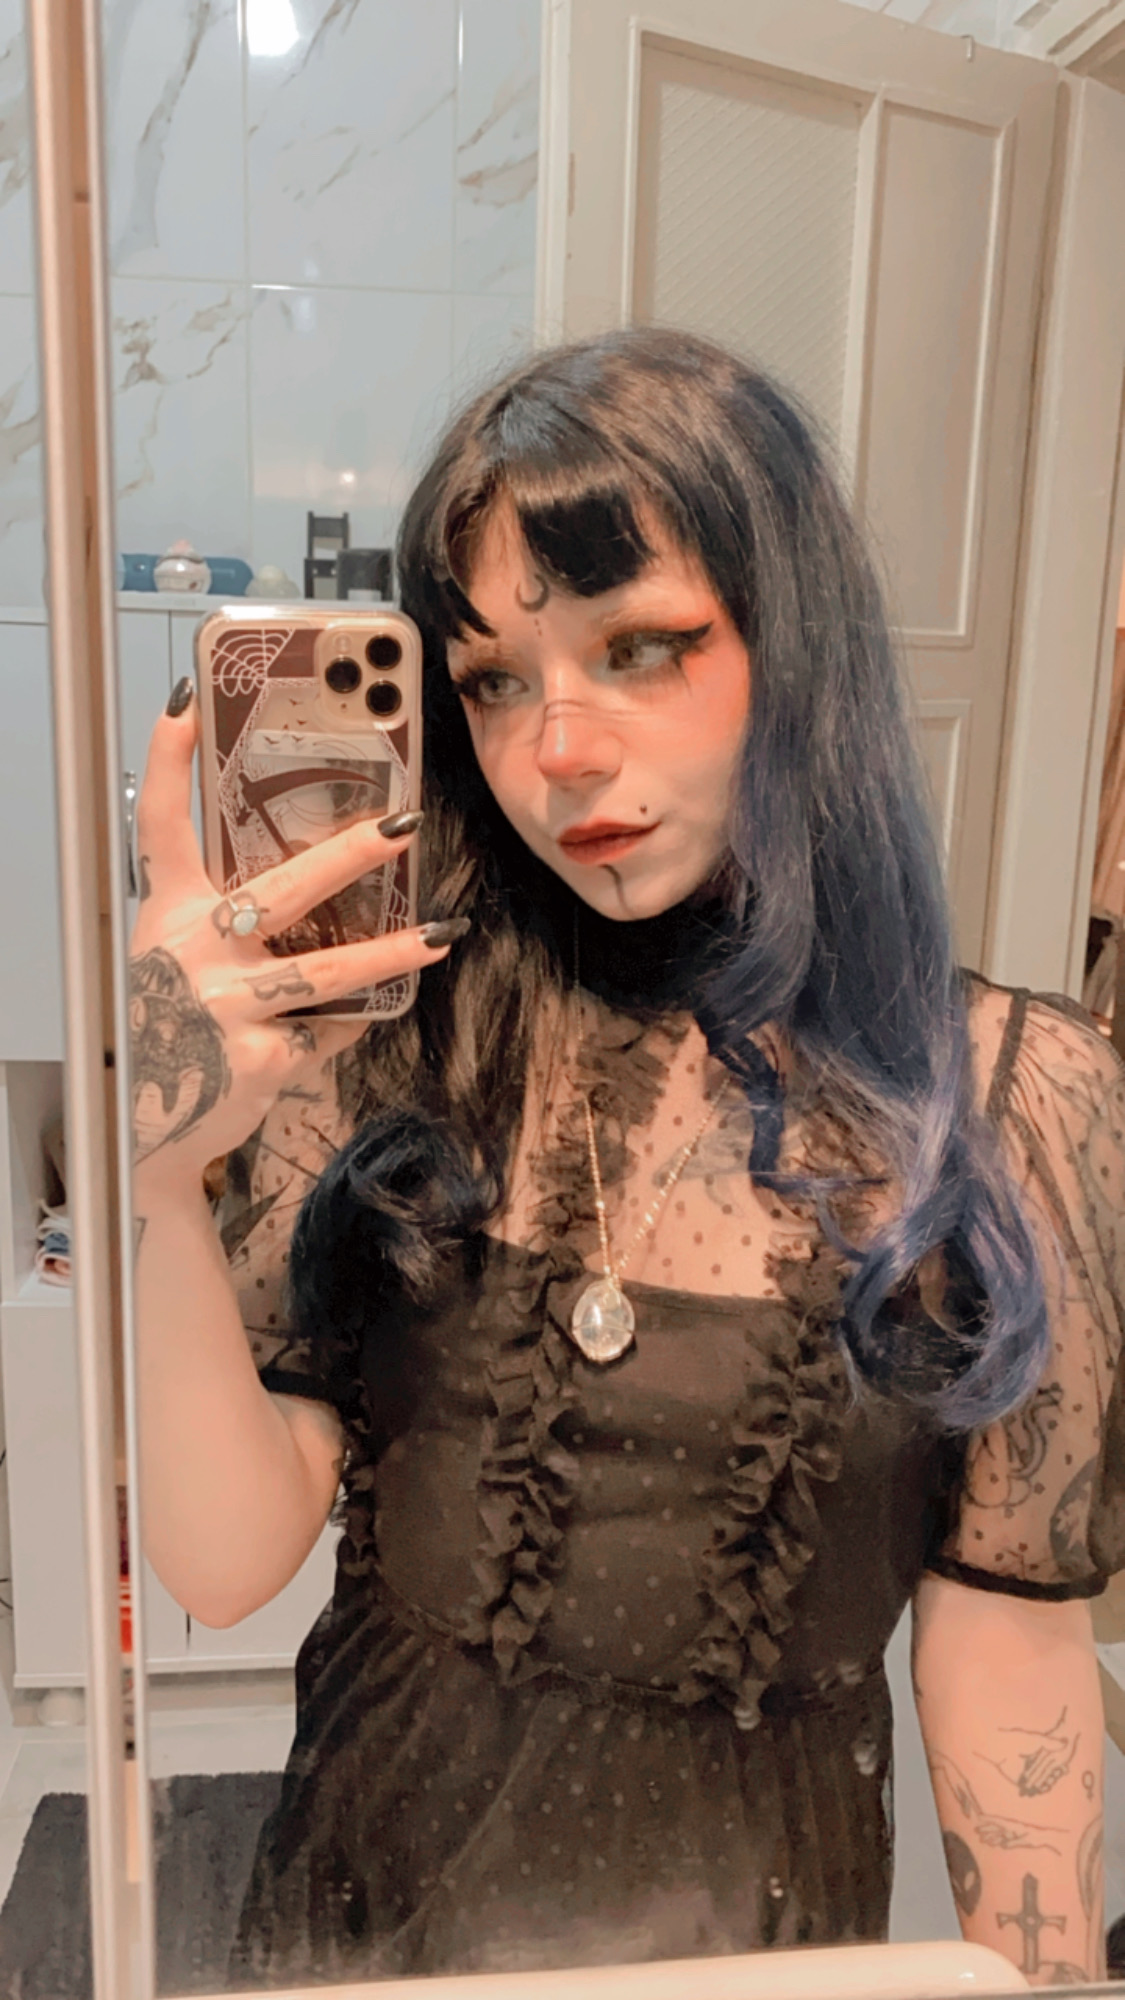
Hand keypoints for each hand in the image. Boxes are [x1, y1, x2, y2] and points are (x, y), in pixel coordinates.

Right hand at [129, 682, 459, 1197]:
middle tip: (403, 824)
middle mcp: (195, 951)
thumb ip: (224, 918)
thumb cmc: (168, 1030)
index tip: (188, 702)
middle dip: (351, 854)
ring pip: (328, 970)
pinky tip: (348, 1025)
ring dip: (392, 951)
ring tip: (441, 932)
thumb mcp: (177, 960)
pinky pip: (328, 1030)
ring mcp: (228, 1005)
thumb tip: (311, 883)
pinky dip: (343, 1027)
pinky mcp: (260, 1057)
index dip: (170, 761)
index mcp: (170, 915)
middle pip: (283, 888)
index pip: (162, 824)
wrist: (148, 1126)